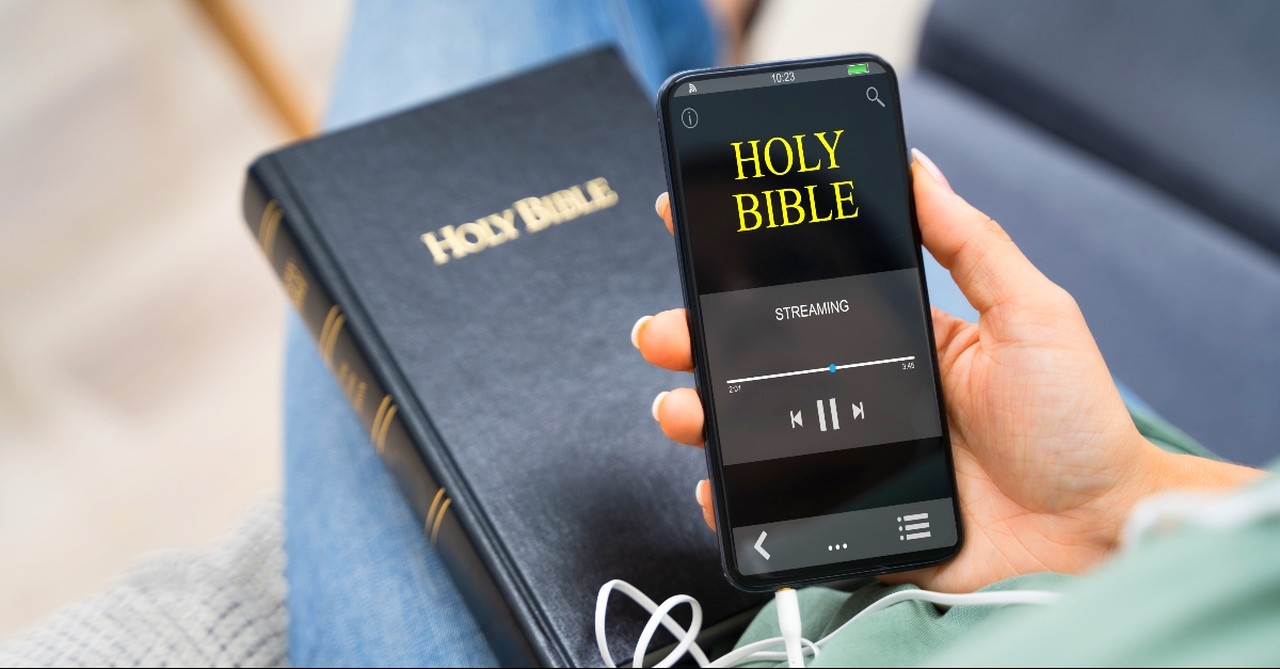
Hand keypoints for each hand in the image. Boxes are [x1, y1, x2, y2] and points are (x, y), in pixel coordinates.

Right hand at [634, 152, 1259, 591]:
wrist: (1101, 532)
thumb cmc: (1077, 422)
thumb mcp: (1031, 313)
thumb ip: (972, 244)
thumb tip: (921, 168)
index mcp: (898, 341)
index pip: (808, 295)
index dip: (746, 266)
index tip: (695, 229)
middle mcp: (866, 394)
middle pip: (761, 363)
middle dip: (698, 341)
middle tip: (663, 331)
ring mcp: (855, 457)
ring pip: (756, 432)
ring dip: (703, 413)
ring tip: (681, 408)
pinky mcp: (855, 517)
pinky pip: (780, 509)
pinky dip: (737, 501)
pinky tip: (717, 487)